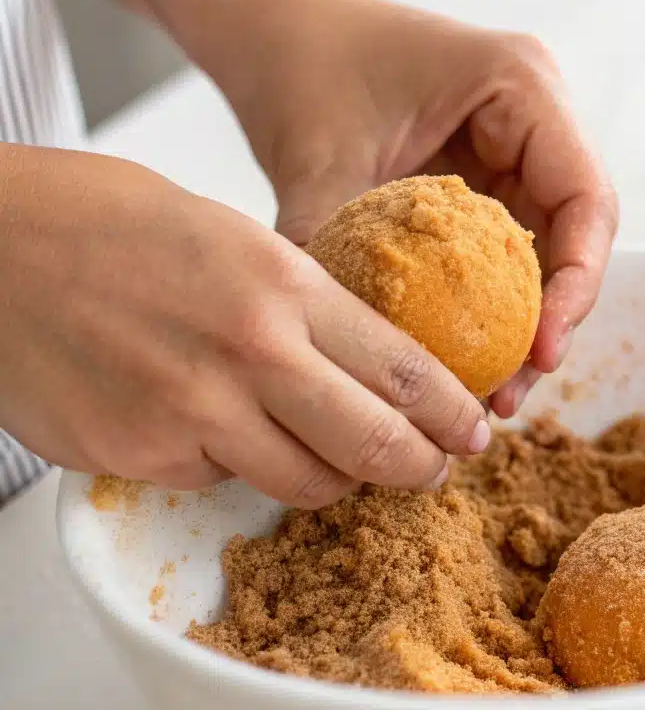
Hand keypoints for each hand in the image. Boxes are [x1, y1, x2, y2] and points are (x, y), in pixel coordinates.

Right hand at [0, 145, 488, 506]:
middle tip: (433, 470)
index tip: (475, 431)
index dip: (454, 414)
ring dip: (334, 480)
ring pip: (310, 485)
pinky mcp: (143, 458)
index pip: (406, 371)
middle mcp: (250, 354)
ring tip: (332, 456)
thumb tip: (363, 365)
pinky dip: (239, 467)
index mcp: (283, 284)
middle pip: (377, 446)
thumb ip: (303, 304)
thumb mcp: (230, 236)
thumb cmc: (102, 224)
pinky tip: (218, 429)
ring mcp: (193, 413)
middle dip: (421, 468)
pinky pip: (225, 482)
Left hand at [224, 0, 618, 418]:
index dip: (579, 284)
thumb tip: (346, 358)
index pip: (585, 197)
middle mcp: (532, 123)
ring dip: (521, 330)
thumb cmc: (302, 70)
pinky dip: (488, 314)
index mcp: (520, 87)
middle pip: (574, 239)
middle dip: (549, 324)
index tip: (543, 352)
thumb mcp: (316, 163)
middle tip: (509, 395)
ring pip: (543, 259)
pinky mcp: (485, 191)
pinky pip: (502, 261)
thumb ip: (334, 250)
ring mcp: (512, 158)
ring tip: (487, 399)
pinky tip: (460, 365)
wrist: (278, 41)